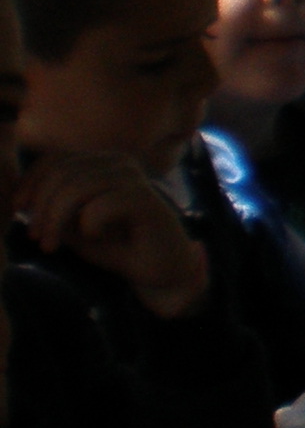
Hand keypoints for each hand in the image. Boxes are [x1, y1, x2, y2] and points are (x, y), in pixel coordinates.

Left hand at [14, 150, 209, 318]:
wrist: (161, 268)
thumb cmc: (117, 246)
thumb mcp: (75, 226)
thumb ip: (55, 208)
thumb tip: (25, 199)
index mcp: (102, 163)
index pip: (55, 159)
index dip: (31, 182)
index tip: (19, 211)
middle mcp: (118, 163)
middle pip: (62, 172)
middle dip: (42, 208)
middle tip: (39, 239)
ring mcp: (134, 178)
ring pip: (77, 187)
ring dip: (57, 220)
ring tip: (53, 245)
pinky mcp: (145, 199)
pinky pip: (99, 206)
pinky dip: (88, 226)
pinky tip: (95, 238)